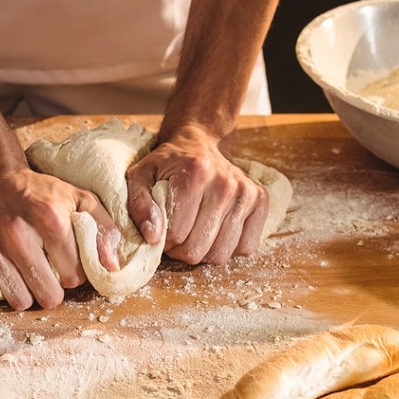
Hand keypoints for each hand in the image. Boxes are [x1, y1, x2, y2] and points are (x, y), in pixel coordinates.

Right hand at [0, 167, 120, 309]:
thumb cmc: (38, 191)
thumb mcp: (79, 199)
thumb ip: (104, 229)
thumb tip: (112, 267)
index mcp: (49, 218)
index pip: (74, 277)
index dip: (73, 274)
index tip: (66, 263)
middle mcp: (16, 231)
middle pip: (48, 296)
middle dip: (51, 289)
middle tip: (46, 273)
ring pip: (18, 300)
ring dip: (24, 292)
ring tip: (24, 273)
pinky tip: (0, 276)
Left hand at [125, 124, 268, 265]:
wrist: (200, 144)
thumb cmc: (168, 164)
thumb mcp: (141, 176)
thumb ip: (139, 205)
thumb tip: (153, 237)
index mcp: (195, 174)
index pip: (177, 235)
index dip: (165, 240)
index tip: (163, 228)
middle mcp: (225, 183)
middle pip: (199, 249)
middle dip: (182, 250)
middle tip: (178, 233)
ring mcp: (246, 193)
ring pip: (221, 255)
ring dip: (204, 252)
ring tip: (196, 232)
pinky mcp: (260, 200)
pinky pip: (245, 248)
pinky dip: (229, 247)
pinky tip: (217, 231)